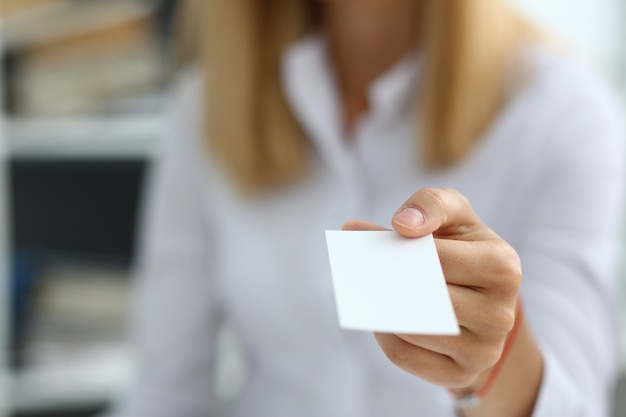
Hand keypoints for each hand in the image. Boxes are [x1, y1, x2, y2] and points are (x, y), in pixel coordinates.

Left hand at [343, 188, 522, 391]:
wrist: (484, 298)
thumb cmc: (462, 248)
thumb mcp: (456, 214)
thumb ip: (432, 204)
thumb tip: (403, 223)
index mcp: (503, 267)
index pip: (438, 259)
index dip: (399, 246)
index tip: (366, 236)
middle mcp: (500, 314)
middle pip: (425, 296)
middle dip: (386, 278)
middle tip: (355, 266)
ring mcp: (484, 351)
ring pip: (412, 329)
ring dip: (381, 307)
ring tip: (366, 288)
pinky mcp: (462, 375)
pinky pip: (406, 355)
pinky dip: (385, 334)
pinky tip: (380, 316)